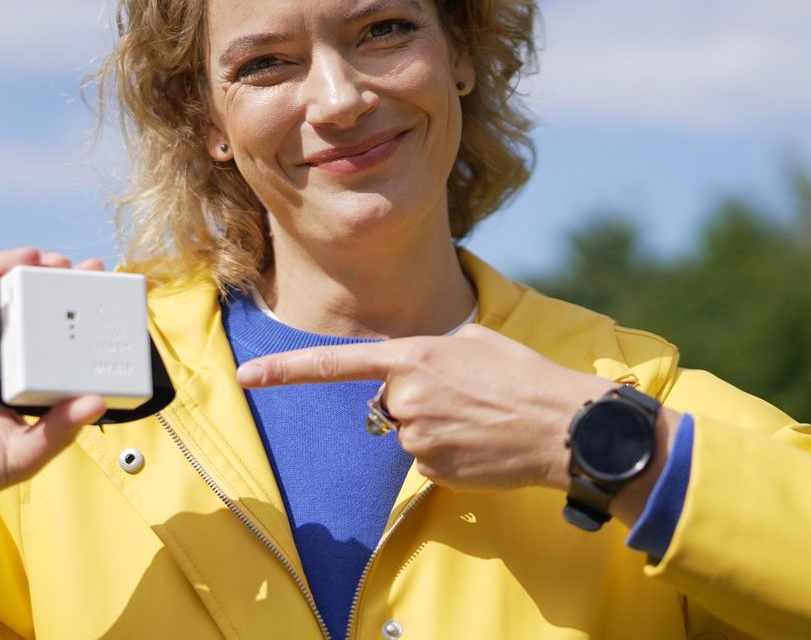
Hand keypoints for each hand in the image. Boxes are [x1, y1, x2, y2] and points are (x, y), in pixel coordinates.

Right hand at [0, 248, 108, 612]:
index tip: (94, 277)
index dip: (61, 295)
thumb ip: (59, 429)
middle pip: (4, 293)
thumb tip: (99, 402)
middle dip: (34, 271)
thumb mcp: (21, 454)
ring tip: (25, 260)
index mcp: (2, 365)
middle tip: (63, 263)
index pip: (35, 317)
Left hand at [236, 324, 619, 490]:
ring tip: (479, 422)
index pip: (335, 362)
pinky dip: (448, 457)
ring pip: (407, 435)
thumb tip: (409, 373)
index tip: (245, 374)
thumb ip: (429, 352)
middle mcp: (406, 395)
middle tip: (465, 400)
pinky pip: (426, 461)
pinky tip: (480, 447)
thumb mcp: (474, 342)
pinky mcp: (432, 469)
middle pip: (386, 404)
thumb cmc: (524, 377)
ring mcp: (417, 435)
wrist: (565, 425)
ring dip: (436, 431)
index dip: (285, 368)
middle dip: (415, 404)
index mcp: (413, 355)